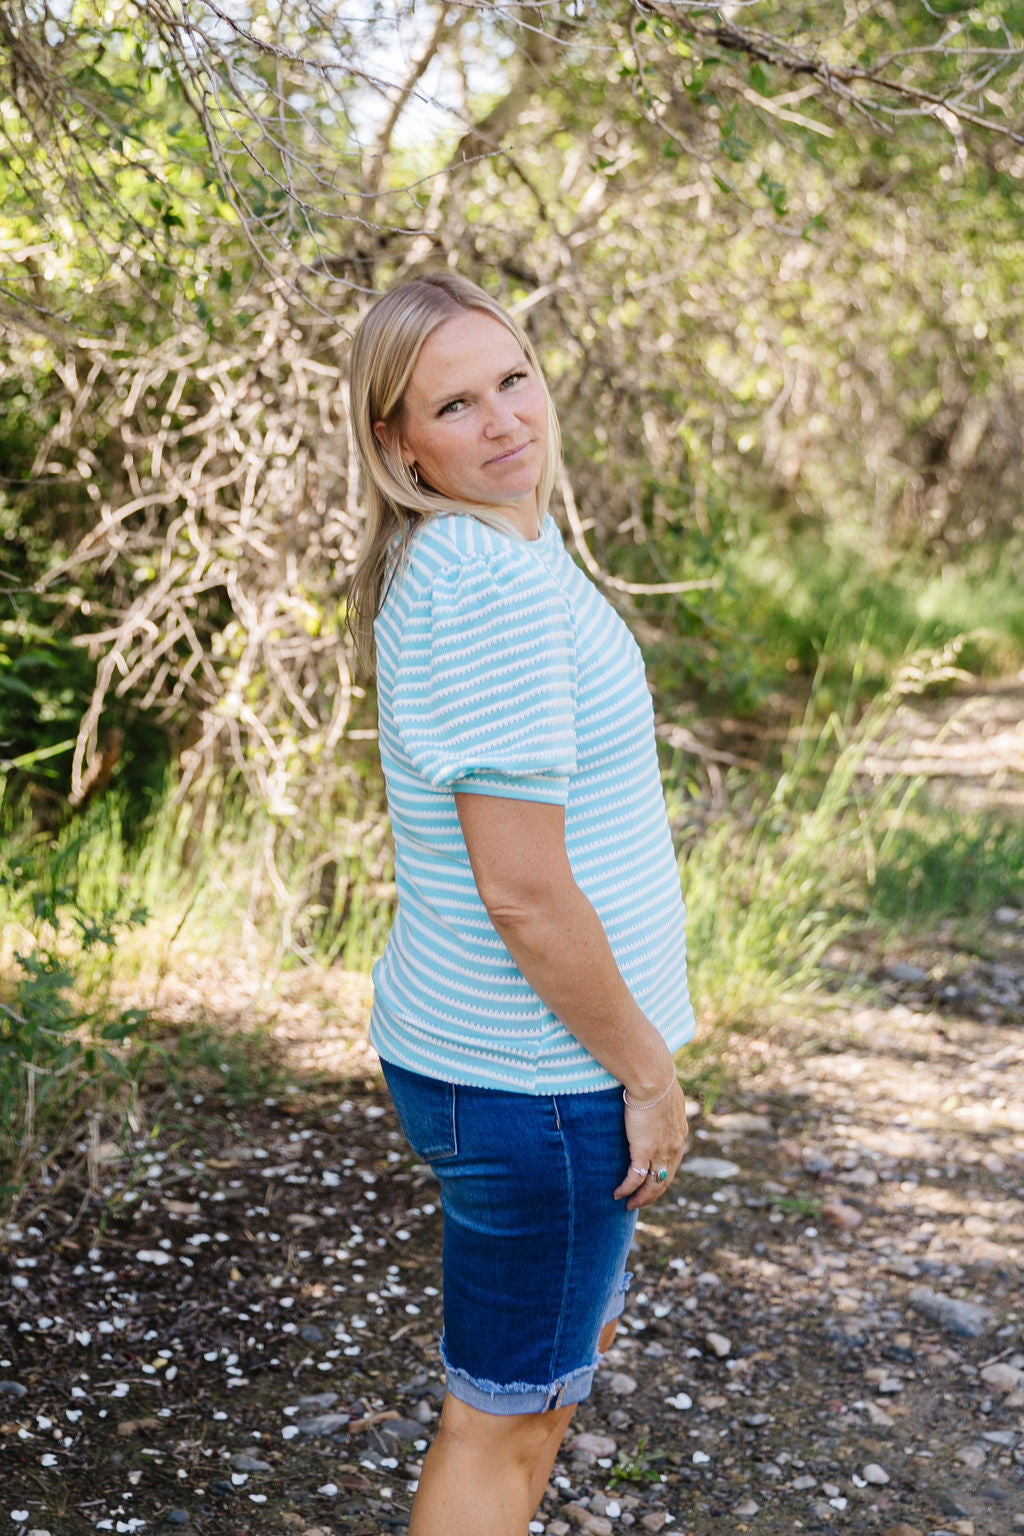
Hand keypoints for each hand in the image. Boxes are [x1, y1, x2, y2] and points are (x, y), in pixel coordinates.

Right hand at [614, 1078, 688, 1210]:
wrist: (653, 1079)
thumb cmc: (656, 1079)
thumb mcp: (665, 1095)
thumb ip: (662, 1104)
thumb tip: (654, 1098)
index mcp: (680, 1134)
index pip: (673, 1163)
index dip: (663, 1176)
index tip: (653, 1183)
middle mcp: (674, 1147)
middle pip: (665, 1179)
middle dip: (652, 1194)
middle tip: (640, 1202)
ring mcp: (660, 1151)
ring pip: (652, 1184)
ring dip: (641, 1197)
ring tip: (629, 1205)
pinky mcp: (643, 1151)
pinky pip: (635, 1177)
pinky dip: (627, 1188)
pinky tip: (618, 1194)